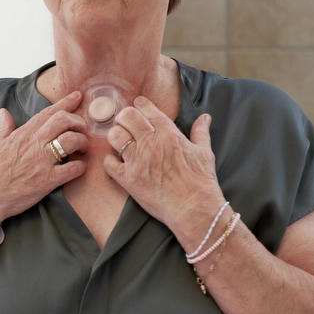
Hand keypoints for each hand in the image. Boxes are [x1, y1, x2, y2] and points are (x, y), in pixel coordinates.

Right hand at [0, 91, 87, 229]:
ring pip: (71, 140)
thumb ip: (4, 128)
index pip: (47, 112)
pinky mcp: (47, 181)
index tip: (77, 96)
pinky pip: (72, 169)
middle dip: (78, 122)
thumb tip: (4, 112)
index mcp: (22, 134)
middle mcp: (33, 144)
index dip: (65, 102)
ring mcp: (41, 162)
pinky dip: (80, 167)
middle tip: (82, 130)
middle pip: (63, 120)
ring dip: (82, 142)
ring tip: (82, 149)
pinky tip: (79, 168)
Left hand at [103, 96, 224, 239]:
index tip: (137, 105)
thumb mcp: (204, 153)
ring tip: (120, 141)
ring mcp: (137, 161)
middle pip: (127, 117)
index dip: (140, 104)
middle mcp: (150, 143)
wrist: (195, 209)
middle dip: (124, 117)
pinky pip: (108, 163)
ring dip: (115, 136)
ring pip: (114, 136)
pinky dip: (110, 161)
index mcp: (169, 134)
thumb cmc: (202, 182)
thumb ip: (201, 132)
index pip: (147, 109)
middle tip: (125, 123)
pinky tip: (116, 163)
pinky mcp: (128, 179)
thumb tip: (205, 117)